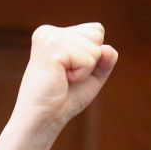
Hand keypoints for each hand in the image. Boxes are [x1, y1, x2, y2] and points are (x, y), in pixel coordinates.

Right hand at [12, 22, 118, 141]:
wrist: (43, 119)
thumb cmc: (65, 98)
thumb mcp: (93, 74)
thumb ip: (106, 58)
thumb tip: (107, 49)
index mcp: (55, 33)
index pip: (96, 30)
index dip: (94, 55)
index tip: (72, 70)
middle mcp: (49, 31)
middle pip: (97, 35)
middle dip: (92, 60)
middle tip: (67, 77)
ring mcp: (49, 38)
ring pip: (95, 48)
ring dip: (86, 70)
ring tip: (63, 79)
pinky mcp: (52, 49)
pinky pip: (89, 59)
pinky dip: (82, 75)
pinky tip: (62, 80)